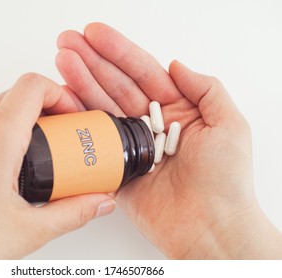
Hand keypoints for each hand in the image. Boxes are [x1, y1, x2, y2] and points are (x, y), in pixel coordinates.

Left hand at [0, 73, 115, 258]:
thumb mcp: (29, 230)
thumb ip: (73, 211)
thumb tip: (98, 202)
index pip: (33, 87)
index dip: (60, 94)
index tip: (71, 116)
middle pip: (16, 97)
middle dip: (45, 112)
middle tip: (60, 141)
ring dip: (19, 125)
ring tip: (35, 159)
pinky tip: (2, 172)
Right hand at [55, 23, 281, 258]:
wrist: (209, 228)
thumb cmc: (225, 181)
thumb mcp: (229, 125)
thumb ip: (205, 89)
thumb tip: (176, 64)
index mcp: (176, 110)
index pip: (143, 72)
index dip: (118, 52)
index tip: (95, 35)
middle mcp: (151, 124)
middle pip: (116, 86)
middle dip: (91, 62)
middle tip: (68, 42)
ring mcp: (131, 145)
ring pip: (101, 108)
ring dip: (80, 83)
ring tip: (62, 62)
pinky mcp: (117, 168)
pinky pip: (93, 141)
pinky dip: (78, 121)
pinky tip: (65, 100)